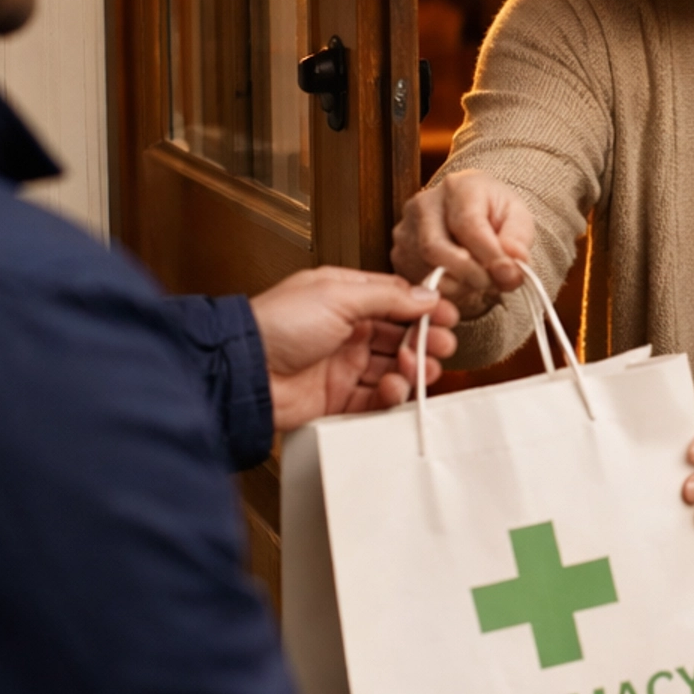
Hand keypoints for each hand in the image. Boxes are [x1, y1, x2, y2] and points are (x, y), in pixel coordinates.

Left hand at [249, 267, 458, 433]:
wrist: (245, 371)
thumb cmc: (277, 324)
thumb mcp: (338, 296)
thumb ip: (388, 297)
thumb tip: (426, 295)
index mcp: (344, 298)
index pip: (396, 300)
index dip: (424, 308)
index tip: (448, 316)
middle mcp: (346, 331)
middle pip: (400, 336)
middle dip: (425, 340)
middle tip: (441, 346)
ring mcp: (343, 365)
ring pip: (393, 368)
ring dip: (412, 369)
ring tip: (417, 368)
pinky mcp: (338, 398)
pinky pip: (376, 398)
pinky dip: (391, 395)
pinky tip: (393, 387)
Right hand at [391, 171, 534, 318]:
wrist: (472, 212)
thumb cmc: (494, 213)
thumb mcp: (518, 219)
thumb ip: (517, 242)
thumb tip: (509, 269)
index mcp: (457, 186)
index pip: (467, 224)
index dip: (488, 255)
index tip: (508, 274)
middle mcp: (423, 204)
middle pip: (435, 248)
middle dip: (469, 274)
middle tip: (492, 284)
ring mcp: (406, 230)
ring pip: (424, 270)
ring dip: (458, 287)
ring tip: (481, 283)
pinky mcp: (399, 255)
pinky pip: (417, 282)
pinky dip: (443, 293)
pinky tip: (462, 286)